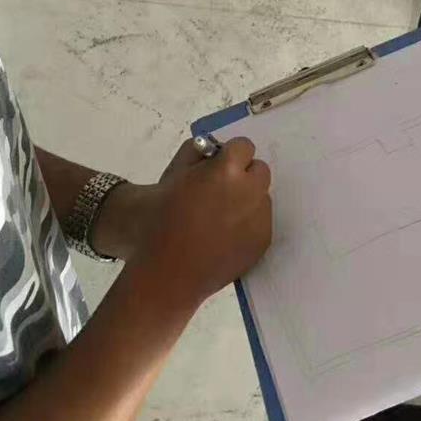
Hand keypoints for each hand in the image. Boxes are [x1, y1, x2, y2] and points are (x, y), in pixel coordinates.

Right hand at [123, 137, 271, 311]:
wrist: (165, 274)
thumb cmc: (158, 221)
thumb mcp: (169, 175)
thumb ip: (193, 153)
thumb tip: (211, 150)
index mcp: (226, 170)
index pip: (244, 146)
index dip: (228, 154)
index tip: (215, 166)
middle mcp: (250, 191)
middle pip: (259, 170)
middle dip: (243, 175)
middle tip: (218, 190)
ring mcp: (260, 219)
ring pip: (261, 197)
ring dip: (247, 199)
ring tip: (219, 218)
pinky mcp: (262, 242)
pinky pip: (261, 222)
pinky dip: (248, 223)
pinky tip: (224, 236)